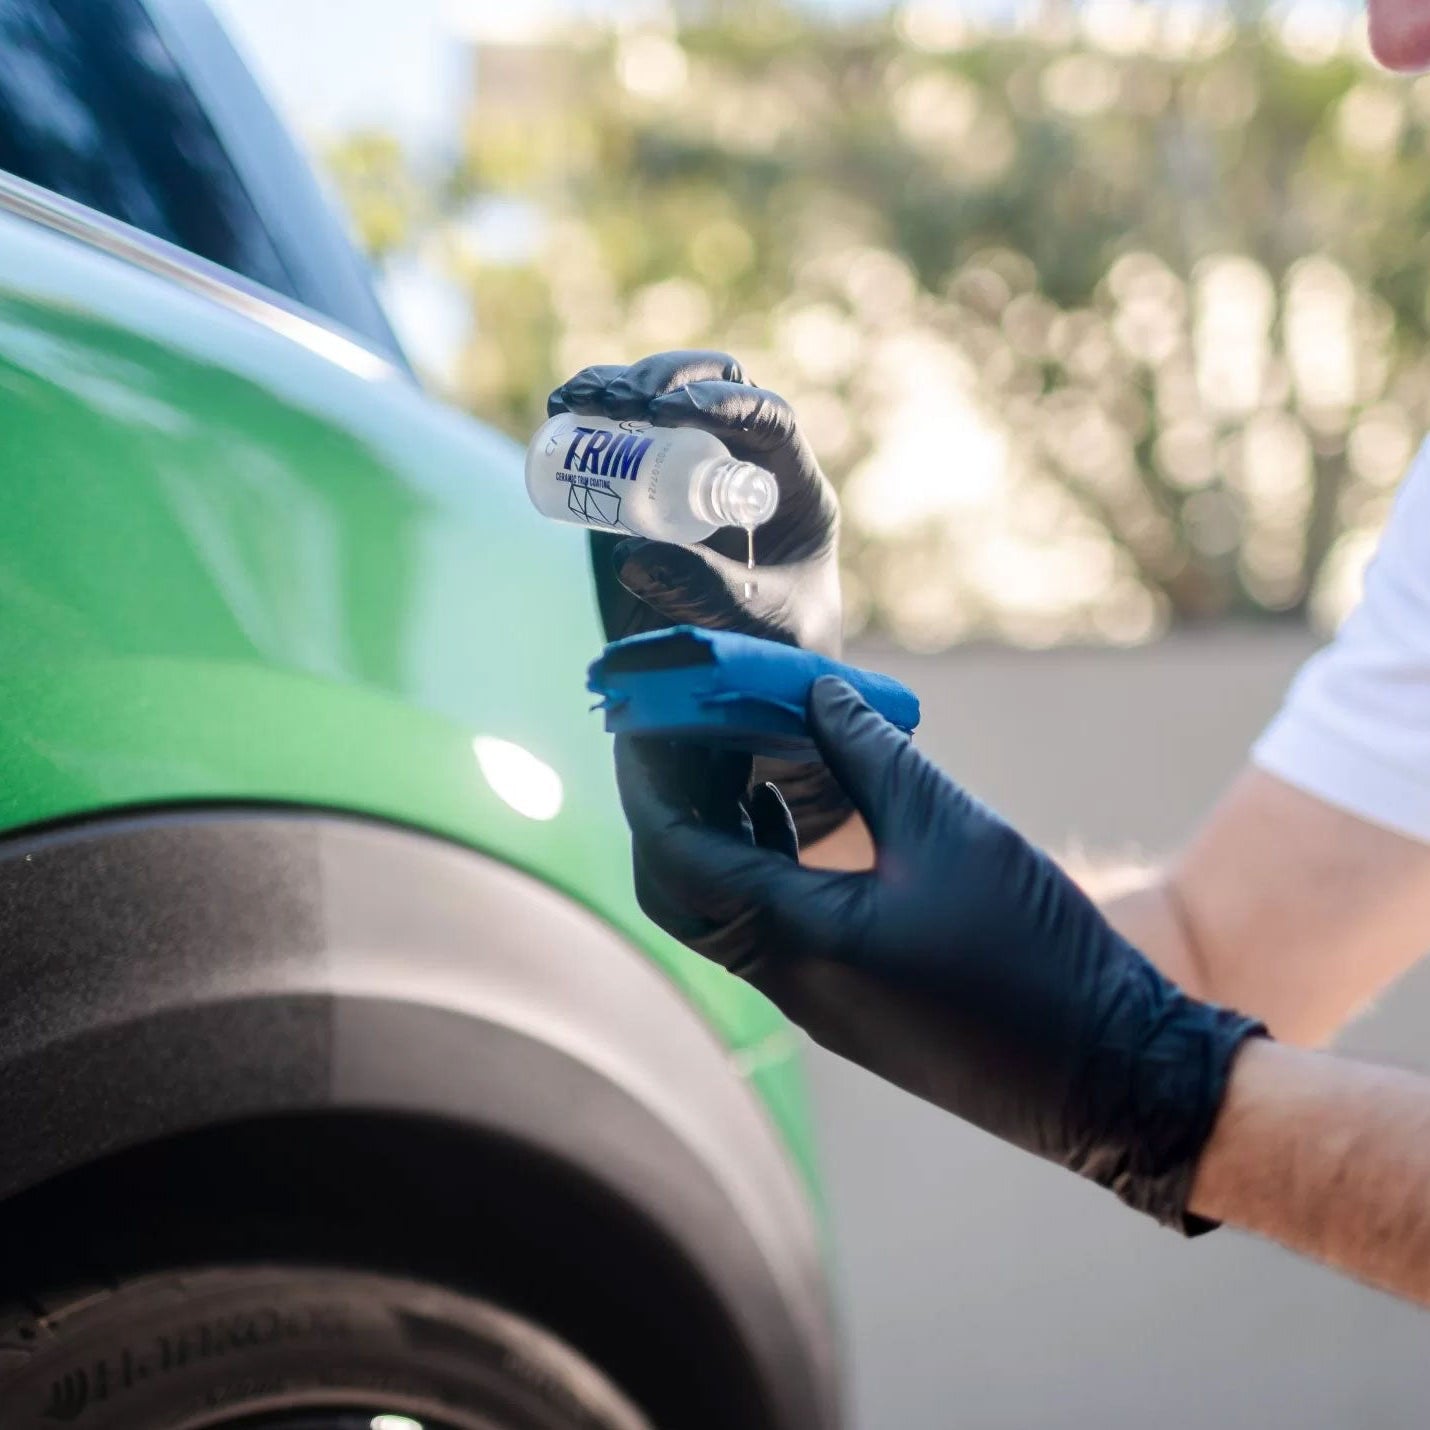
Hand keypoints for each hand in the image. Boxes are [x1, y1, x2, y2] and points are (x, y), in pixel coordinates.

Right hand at [551, 350, 847, 840]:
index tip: (666, 412)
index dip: (721, 403)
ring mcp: (697, 477)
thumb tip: (631, 550)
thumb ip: (706, 593)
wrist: (743, 693)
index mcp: (795, 492)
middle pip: (714, 390)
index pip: (770, 420)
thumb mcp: (757, 627)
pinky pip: (625, 442)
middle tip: (618, 402)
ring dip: (620, 388)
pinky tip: (561, 413)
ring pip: (664, 405)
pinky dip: (592, 417)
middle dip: (663, 380)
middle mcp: (749, 470)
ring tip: (575, 401)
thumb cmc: (774, 660)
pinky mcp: (651, 496)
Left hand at [615, 677, 1265, 1232]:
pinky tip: (792, 814)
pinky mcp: (849, 1006)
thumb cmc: (1034, 951)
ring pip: (723, 910)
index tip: (652, 715)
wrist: (1110, 1076)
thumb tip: (816, 694)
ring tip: (737, 754)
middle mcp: (787, 979)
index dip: (653, 779)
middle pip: (680, 889)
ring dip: (716, 834)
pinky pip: (769, 928)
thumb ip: (871, 756)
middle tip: (686, 735)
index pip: (676, 853)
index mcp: (797, 940)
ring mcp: (815, 1002)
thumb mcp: (952, 829)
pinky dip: (760, 865)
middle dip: (670, 808)